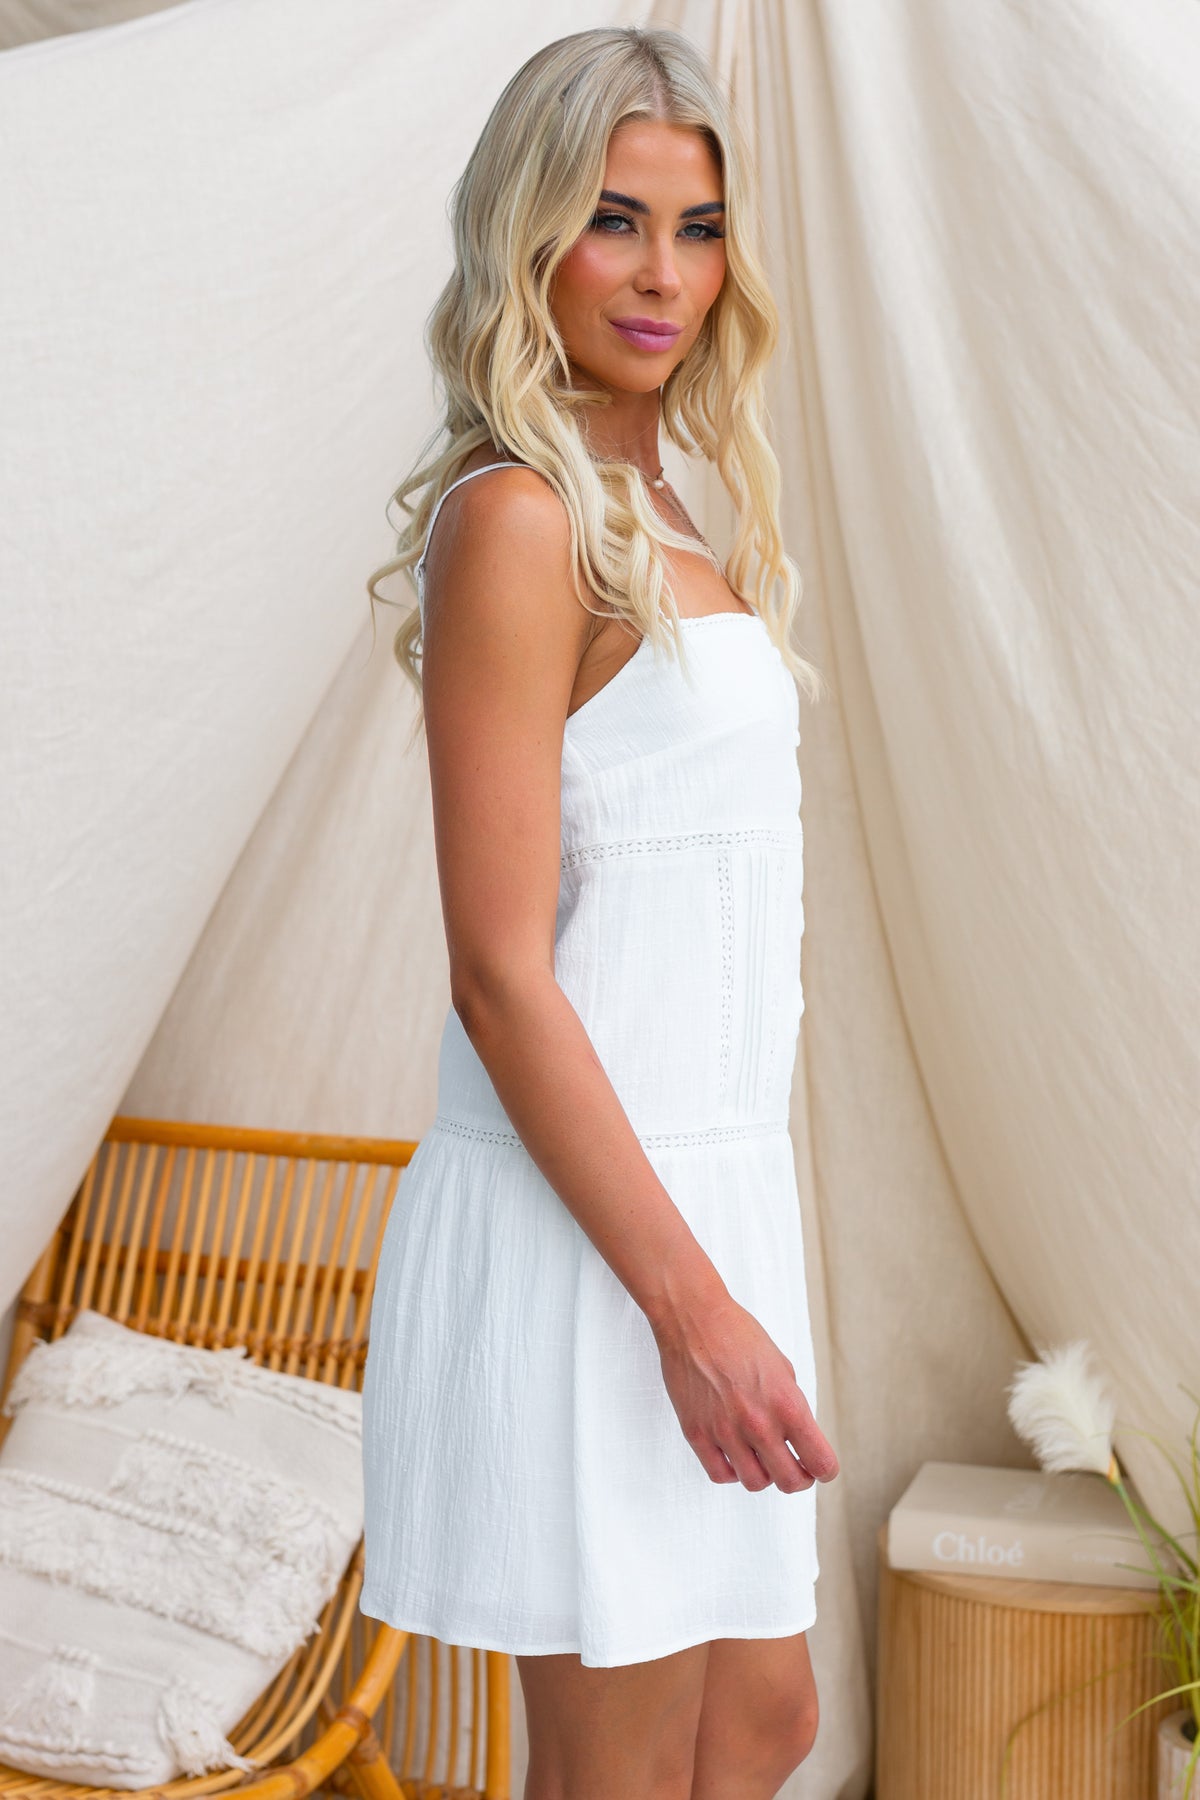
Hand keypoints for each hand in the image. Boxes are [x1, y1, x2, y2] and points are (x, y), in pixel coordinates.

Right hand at [653, 1291, 839, 1492]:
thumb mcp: (783, 1368)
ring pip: (755, 1483)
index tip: (820, 1467)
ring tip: (761, 1457)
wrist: (694, 1319)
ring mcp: (725, 1431)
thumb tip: (798, 1437)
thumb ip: (792, 1406)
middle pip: (790, 1482)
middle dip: (799, 1479)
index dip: (825, 1469)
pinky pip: (721, 1474)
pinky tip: (735, 1454)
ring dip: (764, 1474)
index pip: (820, 1462)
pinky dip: (732, 1471)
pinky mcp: (696, 1433)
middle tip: (795, 1467)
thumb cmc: (739, 1336)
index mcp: (787, 1404)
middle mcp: (759, 1423)